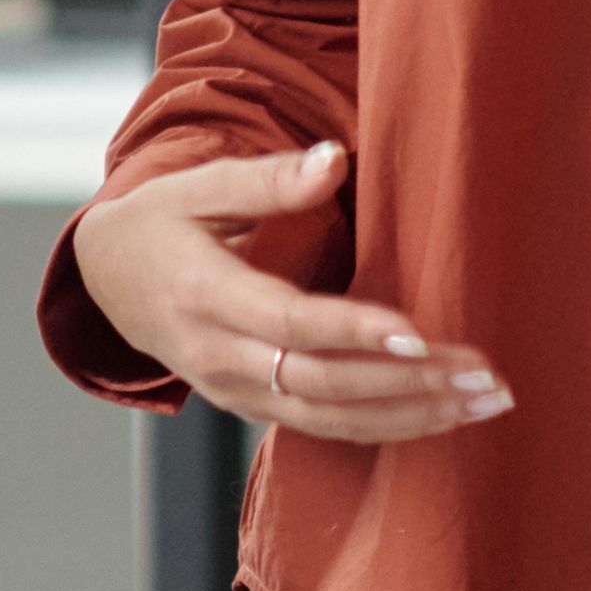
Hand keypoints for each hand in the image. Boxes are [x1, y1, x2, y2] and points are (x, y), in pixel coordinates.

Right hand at [63, 138, 506, 442]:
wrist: (105, 283)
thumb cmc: (160, 225)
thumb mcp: (195, 187)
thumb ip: (266, 179)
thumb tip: (333, 161)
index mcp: (204, 296)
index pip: (289, 323)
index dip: (353, 331)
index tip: (418, 332)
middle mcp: (220, 358)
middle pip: (322, 385)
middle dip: (408, 384)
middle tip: (483, 375)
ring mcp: (235, 393)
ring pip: (331, 421)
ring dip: (414, 416)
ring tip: (485, 402)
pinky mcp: (253, 408)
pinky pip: (325, 429)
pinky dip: (388, 427)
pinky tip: (446, 416)